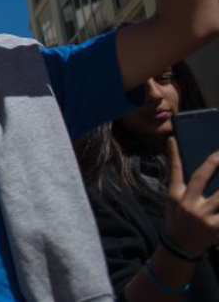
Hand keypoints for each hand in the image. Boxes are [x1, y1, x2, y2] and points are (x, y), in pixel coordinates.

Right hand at [164, 137, 218, 253]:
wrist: (181, 248)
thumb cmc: (177, 218)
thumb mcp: (172, 200)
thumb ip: (176, 177)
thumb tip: (173, 149)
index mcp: (176, 196)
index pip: (175, 172)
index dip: (175, 155)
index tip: (176, 139)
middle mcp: (188, 205)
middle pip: (200, 179)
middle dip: (213, 164)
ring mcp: (204, 218)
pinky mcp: (217, 229)